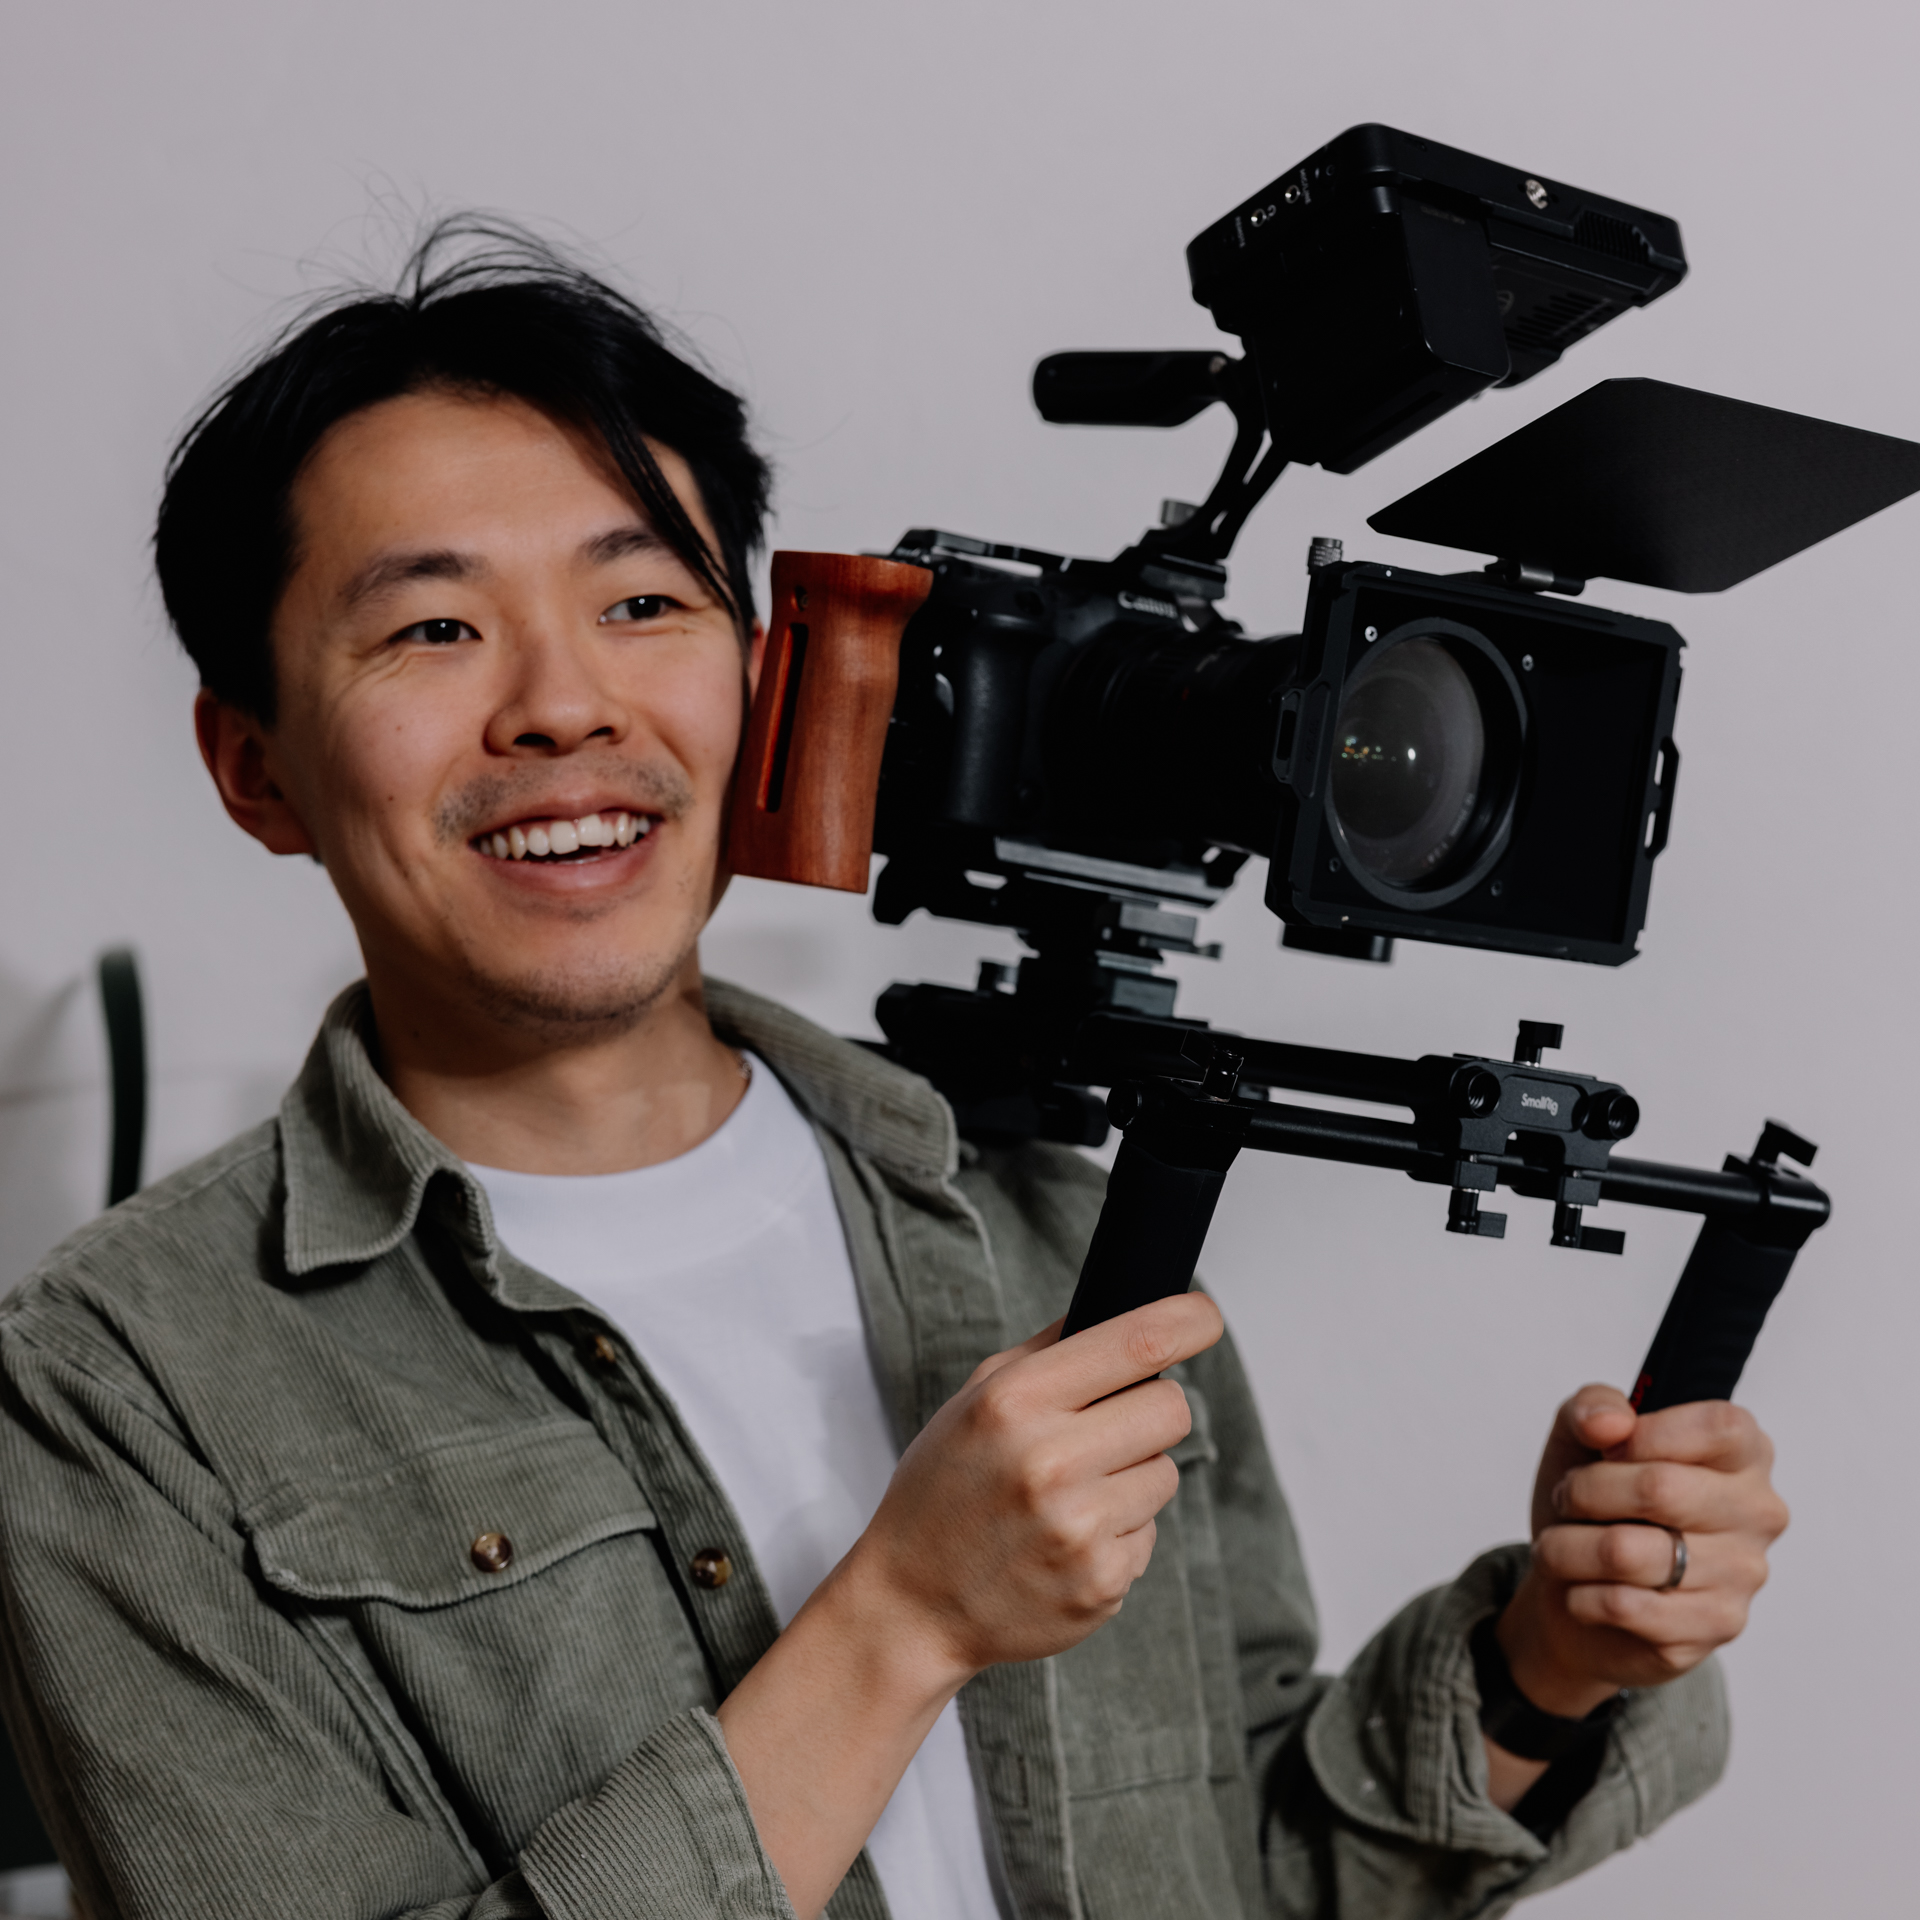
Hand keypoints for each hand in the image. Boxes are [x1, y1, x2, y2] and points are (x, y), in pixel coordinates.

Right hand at [715, 1293, 1222, 1917]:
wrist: (911, 1605)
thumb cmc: (943, 1490)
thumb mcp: (973, 1401)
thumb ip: (1048, 1352)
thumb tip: (1124, 1308)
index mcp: (1016, 1401)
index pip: (1137, 1343)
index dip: (1188, 1321)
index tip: (1204, 1316)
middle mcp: (1050, 1462)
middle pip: (1172, 1408)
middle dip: (1150, 1411)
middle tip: (1110, 1428)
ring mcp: (1079, 1529)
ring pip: (1166, 1473)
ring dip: (1133, 1476)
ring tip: (1071, 1496)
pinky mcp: (1101, 1584)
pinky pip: (1149, 1533)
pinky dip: (1118, 1532)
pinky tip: (1066, 1541)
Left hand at [1498, 1383, 1788, 1720]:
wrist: (1576, 1589)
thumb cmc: (1596, 1504)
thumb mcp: (1580, 1437)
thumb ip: (1593, 1406)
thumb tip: (1610, 1423)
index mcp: (1743, 1452)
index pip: (1718, 1427)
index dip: (1644, 1434)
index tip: (1604, 1450)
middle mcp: (1757, 1512)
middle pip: (1659, 1488)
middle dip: (1584, 1491)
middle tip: (1567, 1499)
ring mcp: (1743, 1574)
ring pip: (1627, 1553)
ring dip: (1567, 1547)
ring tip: (1561, 1546)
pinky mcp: (1715, 1627)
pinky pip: (1624, 1605)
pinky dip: (1580, 1594)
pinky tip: (1582, 1590)